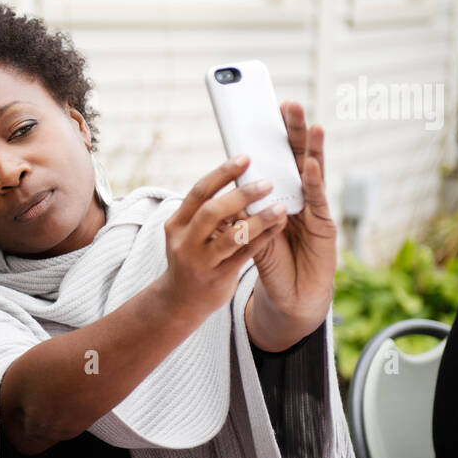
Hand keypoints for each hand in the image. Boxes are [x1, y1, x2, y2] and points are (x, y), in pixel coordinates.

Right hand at [158, 155, 288, 325]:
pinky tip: (279, 226)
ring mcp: (200, 262)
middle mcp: (184, 242)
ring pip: (232, 236)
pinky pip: (245, 255)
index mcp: (177, 223)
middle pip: (212, 211)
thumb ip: (205, 210)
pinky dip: (264, 238)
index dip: (222, 173)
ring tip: (281, 207)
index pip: (199, 192)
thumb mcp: (189, 232)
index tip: (246, 158)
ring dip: (258, 219)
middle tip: (268, 183)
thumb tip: (237, 174)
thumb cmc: (193, 256)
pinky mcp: (218, 278)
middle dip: (241, 194)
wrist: (181, 300)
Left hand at [248, 102, 337, 333]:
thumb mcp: (250, 227)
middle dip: (293, 130)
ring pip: (312, 172)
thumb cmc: (272, 259)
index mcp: (281, 192)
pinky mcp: (324, 226)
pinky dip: (312, 180)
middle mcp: (301, 195)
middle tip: (287, 103)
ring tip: (309, 123)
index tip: (265, 108)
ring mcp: (315, 208)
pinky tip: (308, 163)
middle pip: (296, 157)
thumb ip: (244, 205)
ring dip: (310, 147)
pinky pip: (317, 200)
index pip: (277, 157)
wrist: (290, 296)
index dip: (273, 135)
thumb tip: (225, 179)